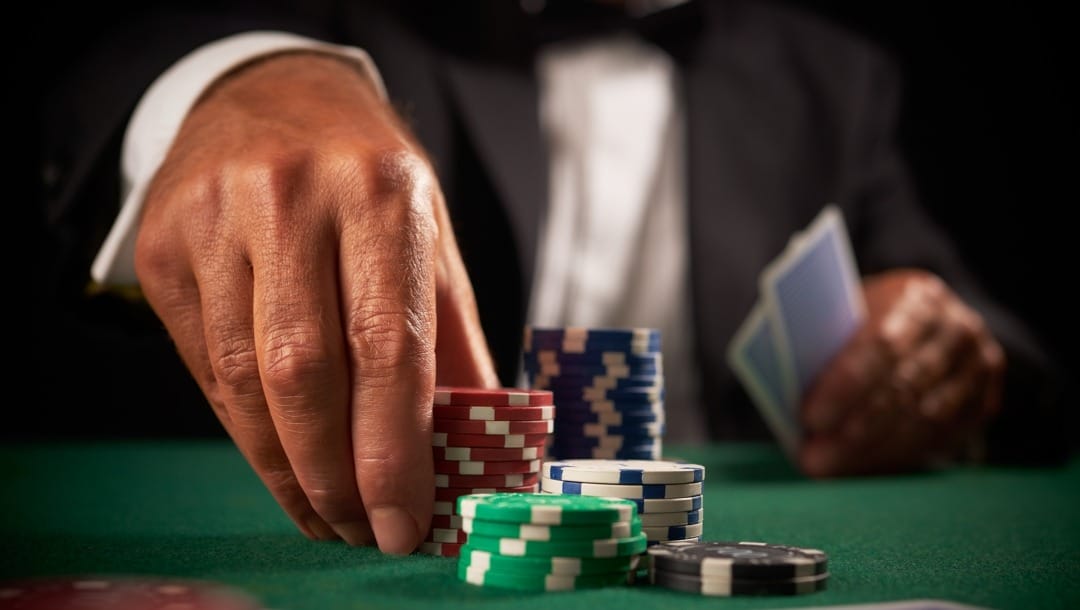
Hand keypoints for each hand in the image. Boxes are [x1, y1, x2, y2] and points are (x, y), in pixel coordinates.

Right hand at [135, 52, 498, 552]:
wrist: (271, 96)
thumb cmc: (367, 176)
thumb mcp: (430, 235)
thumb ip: (453, 340)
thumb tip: (477, 446)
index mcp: (380, 191)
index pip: (388, 346)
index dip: (396, 451)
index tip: (405, 523)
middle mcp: (291, 197)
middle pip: (305, 373)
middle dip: (336, 476)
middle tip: (363, 531)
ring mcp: (214, 218)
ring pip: (244, 381)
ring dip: (287, 469)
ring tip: (326, 513)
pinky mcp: (163, 248)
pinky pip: (204, 367)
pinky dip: (246, 431)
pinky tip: (280, 461)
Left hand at [799, 269, 1004, 476]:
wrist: (926, 322)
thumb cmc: (866, 321)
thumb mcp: (847, 315)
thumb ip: (827, 342)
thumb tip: (787, 388)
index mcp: (916, 296)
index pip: (882, 344)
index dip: (845, 384)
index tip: (809, 417)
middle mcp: (957, 329)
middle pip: (904, 388)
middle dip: (853, 430)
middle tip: (813, 458)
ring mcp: (978, 367)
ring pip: (923, 421)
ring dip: (870, 451)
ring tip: (828, 468)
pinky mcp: (983, 403)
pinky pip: (939, 439)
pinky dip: (894, 457)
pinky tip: (860, 468)